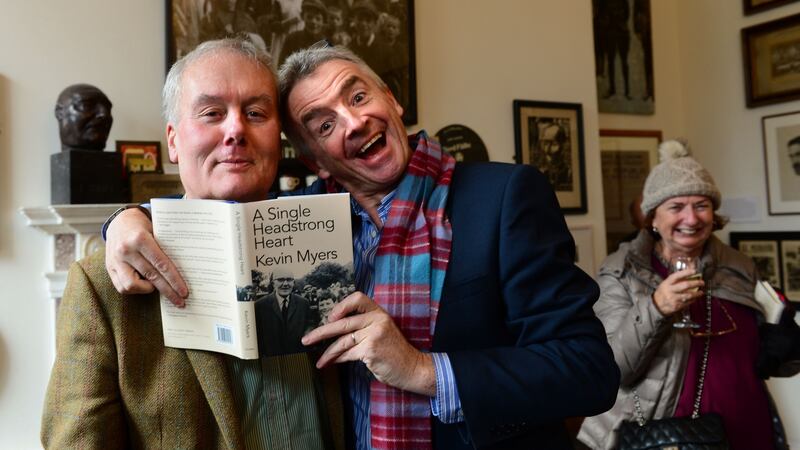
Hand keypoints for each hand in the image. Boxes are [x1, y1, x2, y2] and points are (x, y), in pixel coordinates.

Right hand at [105, 207, 187, 305]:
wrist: (119, 221)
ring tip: (159, 288)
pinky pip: (122, 287)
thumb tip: (185, 270)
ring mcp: (115, 260)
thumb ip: (165, 249)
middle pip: (151, 276)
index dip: (174, 280)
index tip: (184, 292)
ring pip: (132, 285)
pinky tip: (145, 285)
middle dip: (168, 291)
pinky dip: (136, 289)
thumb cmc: (143, 227)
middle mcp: (126, 250)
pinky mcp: (109, 268)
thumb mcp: (156, 231)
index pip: (161, 264)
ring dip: (148, 290)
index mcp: (140, 239)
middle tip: (180, 301)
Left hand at [301, 292, 435, 395]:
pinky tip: (331, 363)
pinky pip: (347, 353)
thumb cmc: (394, 352)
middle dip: (321, 332)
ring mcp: (374, 334)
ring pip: (342, 341)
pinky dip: (337, 359)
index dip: (341, 306)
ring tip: (319, 359)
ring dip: (328, 352)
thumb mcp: (382, 331)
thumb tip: (334, 328)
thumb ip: (363, 326)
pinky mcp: (371, 349)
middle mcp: (377, 320)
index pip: (358, 298)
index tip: (330, 317)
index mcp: (379, 312)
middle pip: (343, 322)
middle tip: (306, 339)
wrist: (412, 368)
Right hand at [652, 268, 704, 314]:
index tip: (694, 271)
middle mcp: (670, 290)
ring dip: (697, 293)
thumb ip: (675, 281)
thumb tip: (689, 276)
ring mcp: (673, 299)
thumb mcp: (666, 284)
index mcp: (667, 283)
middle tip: (701, 282)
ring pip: (688, 295)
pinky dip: (693, 300)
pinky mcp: (677, 306)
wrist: (656, 305)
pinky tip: (695, 298)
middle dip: (695, 283)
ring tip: (701, 292)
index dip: (686, 273)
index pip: (677, 276)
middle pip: (685, 285)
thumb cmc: (663, 293)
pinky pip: (688, 302)